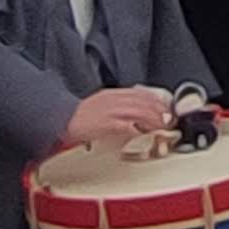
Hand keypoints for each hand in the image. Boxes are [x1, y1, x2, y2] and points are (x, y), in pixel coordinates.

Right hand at [60, 86, 176, 154]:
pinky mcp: (106, 123)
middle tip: (168, 120)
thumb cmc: (79, 116)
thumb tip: (134, 119)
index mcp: (112, 94)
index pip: (141, 94)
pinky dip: (139, 129)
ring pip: (139, 112)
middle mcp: (114, 99)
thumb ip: (118, 109)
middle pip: (143, 102)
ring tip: (161, 127)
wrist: (61, 120)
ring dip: (153, 120)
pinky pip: (128, 126)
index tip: (165, 110)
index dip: (156, 102)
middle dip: (159, 111)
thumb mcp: (101, 106)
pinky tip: (144, 134)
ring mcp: (111, 111)